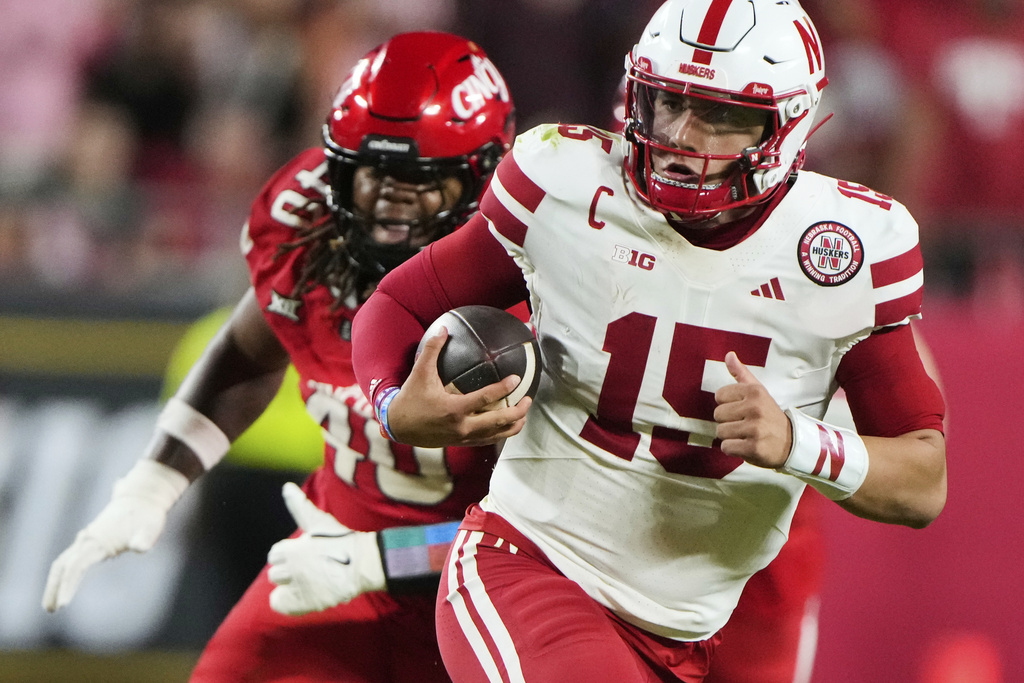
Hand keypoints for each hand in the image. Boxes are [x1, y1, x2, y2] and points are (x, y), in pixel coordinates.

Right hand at [42, 460, 187, 612]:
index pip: (76, 565)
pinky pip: (71, 560)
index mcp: (99, 540)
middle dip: (55, 587)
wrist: (142, 498)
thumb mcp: (151, 527)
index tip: (63, 604)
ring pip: (63, 562)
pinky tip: (63, 587)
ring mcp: (88, 539)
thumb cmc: (148, 515)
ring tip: (51, 606)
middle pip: (63, 565)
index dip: (68, 584)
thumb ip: (145, 538)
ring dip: (55, 582)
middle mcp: (88, 540)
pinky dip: (64, 574)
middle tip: (50, 610)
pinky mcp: (91, 541)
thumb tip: (141, 547)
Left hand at [267, 483, 384, 615]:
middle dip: (289, 570)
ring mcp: (296, 587)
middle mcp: (289, 569)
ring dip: (290, 585)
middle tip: (311, 568)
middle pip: (275, 572)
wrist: (362, 563)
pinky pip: (279, 604)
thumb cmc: (341, 539)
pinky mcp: (302, 603)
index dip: (289, 554)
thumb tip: (286, 487)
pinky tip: (304, 595)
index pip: (275, 554)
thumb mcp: (317, 521)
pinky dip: (287, 602)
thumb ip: (298, 505)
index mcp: (289, 550)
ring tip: (311, 581)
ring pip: (278, 586)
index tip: (306, 554)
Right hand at [386, 326, 531, 446]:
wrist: (398, 427)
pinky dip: (499, 434)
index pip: (485, 399)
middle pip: (498, 422)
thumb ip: (433, 349)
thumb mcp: (420, 372)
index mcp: (454, 409)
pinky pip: (486, 441)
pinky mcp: (461, 443)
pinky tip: (506, 426)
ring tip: (523, 415)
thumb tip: (444, 328)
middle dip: (517, 412)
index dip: (502, 389)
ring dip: (512, 426)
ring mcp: (463, 437)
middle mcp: (461, 426)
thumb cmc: (411, 398)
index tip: (516, 380)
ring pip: (495, 436)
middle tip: (528, 400)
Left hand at [713, 352, 791, 468]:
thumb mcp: (758, 391)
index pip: (719, 395)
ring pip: (720, 432)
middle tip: (744, 424)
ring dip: (730, 436)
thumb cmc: (769, 415)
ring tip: (745, 435)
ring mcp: (755, 429)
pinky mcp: (754, 448)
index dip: (727, 404)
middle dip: (727, 421)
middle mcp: (755, 408)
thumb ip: (741, 373)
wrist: (792, 442)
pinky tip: (746, 446)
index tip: (741, 409)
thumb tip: (729, 354)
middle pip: (718, 414)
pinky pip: (726, 447)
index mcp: (755, 392)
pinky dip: (732, 449)